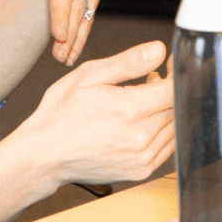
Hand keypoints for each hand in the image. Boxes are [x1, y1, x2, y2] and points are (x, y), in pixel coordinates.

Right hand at [20, 41, 175, 188]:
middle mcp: (139, 139)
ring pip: (175, 128)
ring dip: (167, 111)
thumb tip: (158, 50)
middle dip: (169, 90)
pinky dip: (163, 131)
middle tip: (152, 78)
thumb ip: (128, 62)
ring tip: (143, 99)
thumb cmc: (61, 114)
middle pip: (175, 108)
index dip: (175, 73)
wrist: (45, 155)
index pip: (172, 90)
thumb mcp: (89, 75)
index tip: (168, 64)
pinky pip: (167, 147)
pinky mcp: (140, 172)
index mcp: (128, 110)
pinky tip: (142, 120)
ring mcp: (142, 159)